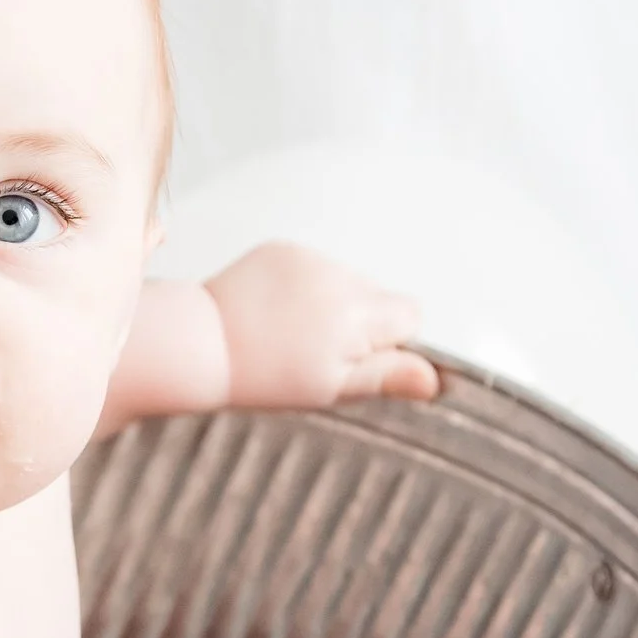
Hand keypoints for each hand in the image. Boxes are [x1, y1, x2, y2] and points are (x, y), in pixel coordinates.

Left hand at [206, 243, 439, 410]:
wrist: (202, 347)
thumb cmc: (266, 378)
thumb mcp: (331, 388)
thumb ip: (386, 377)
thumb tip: (435, 378)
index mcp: (357, 313)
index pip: (409, 315)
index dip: (391, 343)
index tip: (357, 361)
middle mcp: (339, 276)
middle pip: (378, 296)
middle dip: (361, 323)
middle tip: (318, 352)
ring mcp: (308, 258)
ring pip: (346, 281)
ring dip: (332, 304)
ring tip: (293, 333)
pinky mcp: (282, 250)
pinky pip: (314, 267)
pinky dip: (304, 287)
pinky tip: (277, 312)